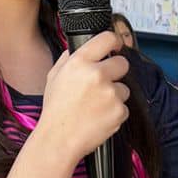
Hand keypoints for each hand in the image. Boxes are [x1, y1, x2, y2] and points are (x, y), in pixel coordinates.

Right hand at [40, 32, 129, 165]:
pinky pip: (123, 107)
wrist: (59, 139)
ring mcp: (110, 93)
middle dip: (116, 71)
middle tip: (103, 83)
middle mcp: (97, 74)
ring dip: (114, 95)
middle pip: (123, 63)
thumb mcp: (54, 77)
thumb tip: (81, 47)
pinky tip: (99, 116)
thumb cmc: (55, 110)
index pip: (107, 38)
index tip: (116, 45)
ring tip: (95, 106)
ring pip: (124, 87)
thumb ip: (69, 58)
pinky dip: (114, 112)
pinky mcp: (119, 111)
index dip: (114, 41)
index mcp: (80, 62)